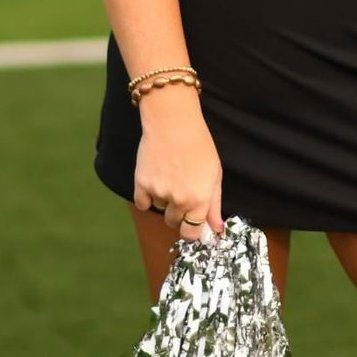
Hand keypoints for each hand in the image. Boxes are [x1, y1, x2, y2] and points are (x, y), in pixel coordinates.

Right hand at [132, 88, 224, 241]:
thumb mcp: (214, 174)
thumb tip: (216, 230)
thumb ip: (214, 205)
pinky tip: (155, 178)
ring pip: (159, 210)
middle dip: (178, 213)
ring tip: (169, 175)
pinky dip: (147, 196)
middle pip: (174, 223)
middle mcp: (179, 201)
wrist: (173, 122)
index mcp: (199, 200)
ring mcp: (158, 193)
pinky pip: (142, 203)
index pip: (192, 233)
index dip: (191, 229)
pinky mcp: (141, 184)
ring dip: (163, 200)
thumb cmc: (199, 145)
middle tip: (180, 190)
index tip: (191, 221)